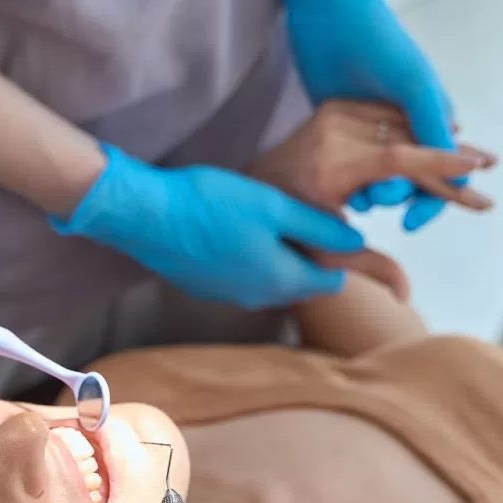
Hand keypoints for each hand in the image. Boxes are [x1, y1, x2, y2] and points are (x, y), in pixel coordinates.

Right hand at [55, 144, 364, 308]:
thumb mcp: (274, 207)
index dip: (341, 257)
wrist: (146, 216)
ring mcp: (229, 295)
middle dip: (309, 256)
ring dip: (278, 256)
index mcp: (283, 280)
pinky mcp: (205, 287)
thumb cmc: (211, 205)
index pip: (332, 282)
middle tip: (303, 217)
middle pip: (301, 282)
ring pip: (270, 279)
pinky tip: (235, 229)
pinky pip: (241, 277)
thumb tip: (356, 243)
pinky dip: (248, 258)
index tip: (335, 228)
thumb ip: (319, 227)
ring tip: (268, 219)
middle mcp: (259, 297)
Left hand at [248, 101, 493, 302]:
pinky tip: (447, 137)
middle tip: (490, 165)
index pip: (397, 160)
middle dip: (451, 156)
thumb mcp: (323, 252)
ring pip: (399, 126)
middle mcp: (332, 137)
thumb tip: (406, 295)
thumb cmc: (285, 227)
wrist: (252, 185)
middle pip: (408, 141)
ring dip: (437, 141)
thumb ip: (370, 266)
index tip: (473, 169)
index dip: (439, 164)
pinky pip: (385, 114)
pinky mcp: (333, 107)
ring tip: (475, 158)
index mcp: (331, 170)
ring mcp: (331, 117)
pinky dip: (414, 127)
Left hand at [268, 0, 462, 230]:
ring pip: (385, 178)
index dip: (440, 198)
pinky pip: (356, 164)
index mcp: (433, 117)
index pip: (445, 172)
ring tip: (357, 194)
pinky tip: (342, 189)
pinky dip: (353, 181)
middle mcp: (409, 124)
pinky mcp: (344, 123)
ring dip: (375, 192)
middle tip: (375, 198)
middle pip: (415, 181)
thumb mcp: (414, 85)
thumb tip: (462, 172)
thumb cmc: (380, 42)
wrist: (332, 11)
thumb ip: (434, 127)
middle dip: (399, 196)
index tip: (415, 221)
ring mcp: (375, 126)